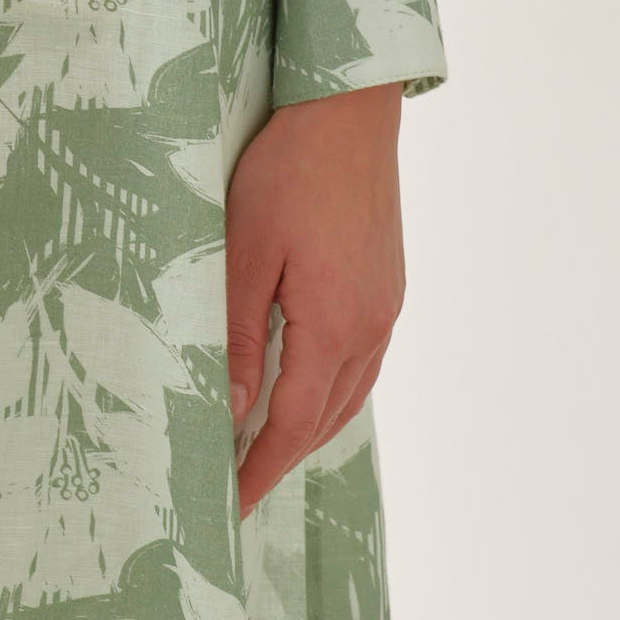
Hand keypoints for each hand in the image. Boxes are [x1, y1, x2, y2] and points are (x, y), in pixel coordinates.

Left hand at [225, 85, 405, 516]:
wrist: (349, 112)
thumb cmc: (288, 173)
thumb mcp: (244, 252)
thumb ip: (239, 336)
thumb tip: (233, 410)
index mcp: (334, 326)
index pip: (290, 425)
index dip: (259, 470)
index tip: (231, 507)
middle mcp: (371, 328)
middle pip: (324, 419)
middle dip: (281, 459)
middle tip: (238, 487)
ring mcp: (386, 308)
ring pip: (349, 395)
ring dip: (307, 429)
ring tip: (264, 451)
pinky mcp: (389, 287)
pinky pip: (363, 363)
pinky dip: (331, 392)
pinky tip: (306, 388)